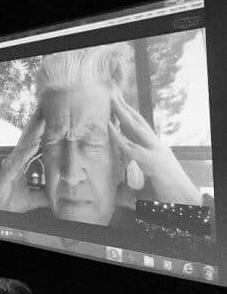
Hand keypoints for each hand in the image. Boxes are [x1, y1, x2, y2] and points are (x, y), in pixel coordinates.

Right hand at [0, 108, 47, 212]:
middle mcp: (16, 160)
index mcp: (22, 162)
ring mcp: (11, 165)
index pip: (33, 142)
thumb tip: (63, 192)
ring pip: (24, 146)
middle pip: (28, 139)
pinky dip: (27, 152)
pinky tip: (35, 144)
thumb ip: (48, 192)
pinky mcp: (7, 173)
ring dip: (34, 134)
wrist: (0, 210)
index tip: (50, 116)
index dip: (40, 130)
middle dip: (37, 125)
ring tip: (44, 122)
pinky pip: (19, 160)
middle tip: (47, 110)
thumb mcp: (36, 196)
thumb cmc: (13, 200)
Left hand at [109, 88, 200, 204]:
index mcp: (154, 148)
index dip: (127, 114)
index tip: (116, 101)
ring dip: (122, 112)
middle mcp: (155, 146)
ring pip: (136, 127)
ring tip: (111, 99)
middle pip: (137, 121)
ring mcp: (155, 152)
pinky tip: (109, 126)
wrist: (185, 203)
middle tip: (112, 90)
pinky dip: (119, 136)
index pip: (138, 127)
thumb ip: (129, 182)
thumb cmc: (165, 196)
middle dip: (124, 105)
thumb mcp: (145, 184)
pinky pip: (130, 146)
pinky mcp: (151, 162)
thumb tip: (116, 186)